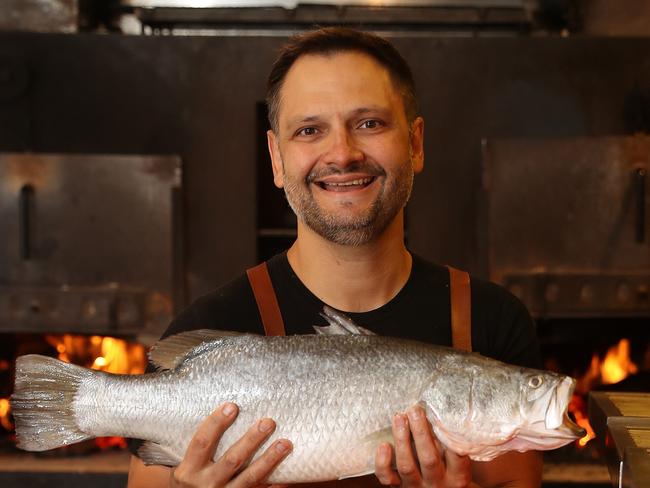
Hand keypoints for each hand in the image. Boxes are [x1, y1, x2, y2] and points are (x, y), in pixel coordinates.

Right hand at [170, 402, 291, 487]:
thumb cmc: (192, 478)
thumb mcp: (188, 465)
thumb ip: (203, 445)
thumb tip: (229, 409)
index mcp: (189, 469)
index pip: (202, 442)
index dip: (216, 423)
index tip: (232, 406)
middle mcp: (206, 484)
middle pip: (232, 460)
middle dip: (252, 440)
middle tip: (269, 422)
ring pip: (249, 478)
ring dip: (269, 460)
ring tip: (285, 444)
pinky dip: (272, 487)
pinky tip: (286, 477)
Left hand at [374, 405, 470, 487]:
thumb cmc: (449, 470)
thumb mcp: (457, 462)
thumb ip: (450, 443)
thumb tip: (439, 411)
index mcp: (456, 476)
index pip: (456, 455)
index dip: (449, 435)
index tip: (441, 414)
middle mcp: (437, 483)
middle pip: (429, 459)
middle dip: (420, 432)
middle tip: (415, 410)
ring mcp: (417, 487)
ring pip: (407, 466)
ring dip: (401, 440)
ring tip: (399, 418)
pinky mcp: (399, 487)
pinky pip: (387, 478)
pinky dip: (383, 462)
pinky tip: (384, 445)